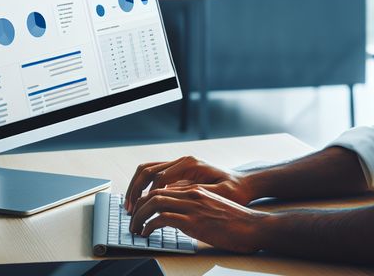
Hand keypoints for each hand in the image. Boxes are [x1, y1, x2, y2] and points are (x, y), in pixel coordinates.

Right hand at [124, 156, 254, 214]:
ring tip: (131, 205)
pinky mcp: (179, 171)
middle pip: (147, 170)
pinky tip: (143, 203)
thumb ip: (196, 195)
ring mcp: (179, 165)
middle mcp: (182, 161)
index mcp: (191, 165)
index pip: (160, 178)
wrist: (244, 184)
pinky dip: (144, 187)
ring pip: (148, 171)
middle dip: (135, 189)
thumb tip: (173, 198)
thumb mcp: (219, 194)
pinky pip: (155, 175)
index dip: (148, 196)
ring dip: (136, 187)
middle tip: (129, 208)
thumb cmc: (235, 190)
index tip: (141, 212)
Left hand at [128, 185, 270, 253]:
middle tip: (132, 221)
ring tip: (135, 229)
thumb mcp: (212, 210)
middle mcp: (191, 194)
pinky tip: (147, 234)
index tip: (139, 212)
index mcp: (195, 190)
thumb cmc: (237, 222)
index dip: (145, 199)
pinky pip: (162, 218)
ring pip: (153, 203)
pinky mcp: (193, 220)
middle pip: (153, 193)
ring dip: (139, 216)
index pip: (161, 188)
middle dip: (137, 207)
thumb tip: (179, 219)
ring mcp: (192, 205)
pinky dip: (149, 226)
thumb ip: (196, 209)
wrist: (254, 226)